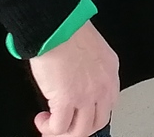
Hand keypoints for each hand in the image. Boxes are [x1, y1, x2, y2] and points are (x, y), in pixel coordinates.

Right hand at [28, 20, 118, 136]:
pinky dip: (49, 128)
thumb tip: (78, 81)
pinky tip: (42, 119)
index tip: (79, 114)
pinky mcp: (66, 101)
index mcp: (110, 72)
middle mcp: (103, 86)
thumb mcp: (93, 50)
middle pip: (98, 122)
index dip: (92, 113)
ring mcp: (86, 95)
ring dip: (63, 131)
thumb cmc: (70, 31)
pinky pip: (59, 127)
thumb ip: (91, 69)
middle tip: (65, 125)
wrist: (58, 27)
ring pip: (80, 130)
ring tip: (51, 124)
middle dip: (79, 127)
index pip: (109, 103)